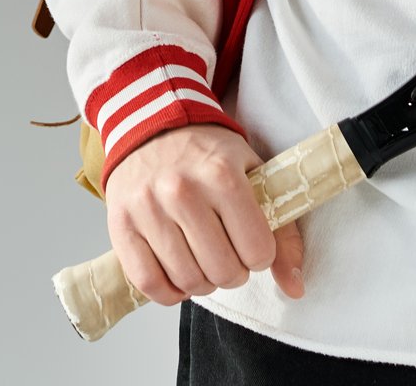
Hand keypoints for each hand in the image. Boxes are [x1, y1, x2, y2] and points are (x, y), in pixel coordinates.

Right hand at [103, 123, 305, 305]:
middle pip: (222, 271)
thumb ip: (282, 232)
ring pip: (187, 280)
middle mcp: (181, 191)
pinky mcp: (120, 225)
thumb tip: (295, 288)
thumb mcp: (253, 175)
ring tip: (202, 260)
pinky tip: (177, 274)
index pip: (257, 251)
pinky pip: (148, 282)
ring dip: (202, 282)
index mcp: (221, 175)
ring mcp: (147, 208)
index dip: (259, 256)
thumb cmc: (207, 154)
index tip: (251, 243)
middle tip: (227, 255)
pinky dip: (168, 291)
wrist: (151, 125)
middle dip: (233, 273)